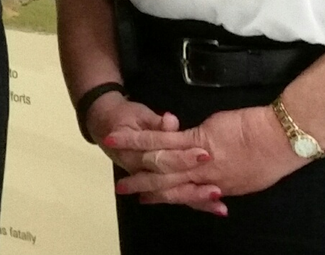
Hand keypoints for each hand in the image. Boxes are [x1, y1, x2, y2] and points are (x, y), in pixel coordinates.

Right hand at [87, 94, 219, 213]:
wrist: (105, 125)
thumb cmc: (125, 118)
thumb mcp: (138, 115)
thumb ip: (156, 121)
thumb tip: (170, 120)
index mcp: (133, 153)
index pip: (161, 158)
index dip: (182, 157)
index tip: (205, 153)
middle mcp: (140, 171)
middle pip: (169, 182)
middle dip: (193, 186)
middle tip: (217, 188)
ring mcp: (149, 179)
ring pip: (173, 194)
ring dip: (196, 200)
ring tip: (219, 206)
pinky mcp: (159, 183)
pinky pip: (177, 196)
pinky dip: (196, 202)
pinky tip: (217, 209)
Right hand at [107, 106, 304, 212]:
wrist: (282, 139)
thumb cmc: (273, 155)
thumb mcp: (250, 176)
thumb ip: (229, 177)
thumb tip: (218, 180)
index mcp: (219, 188)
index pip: (186, 196)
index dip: (165, 197)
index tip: (147, 199)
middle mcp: (205, 180)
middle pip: (167, 185)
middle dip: (143, 186)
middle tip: (123, 189)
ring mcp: (198, 162)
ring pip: (159, 164)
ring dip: (134, 160)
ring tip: (115, 157)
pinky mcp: (196, 142)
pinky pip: (162, 142)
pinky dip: (139, 139)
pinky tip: (123, 136)